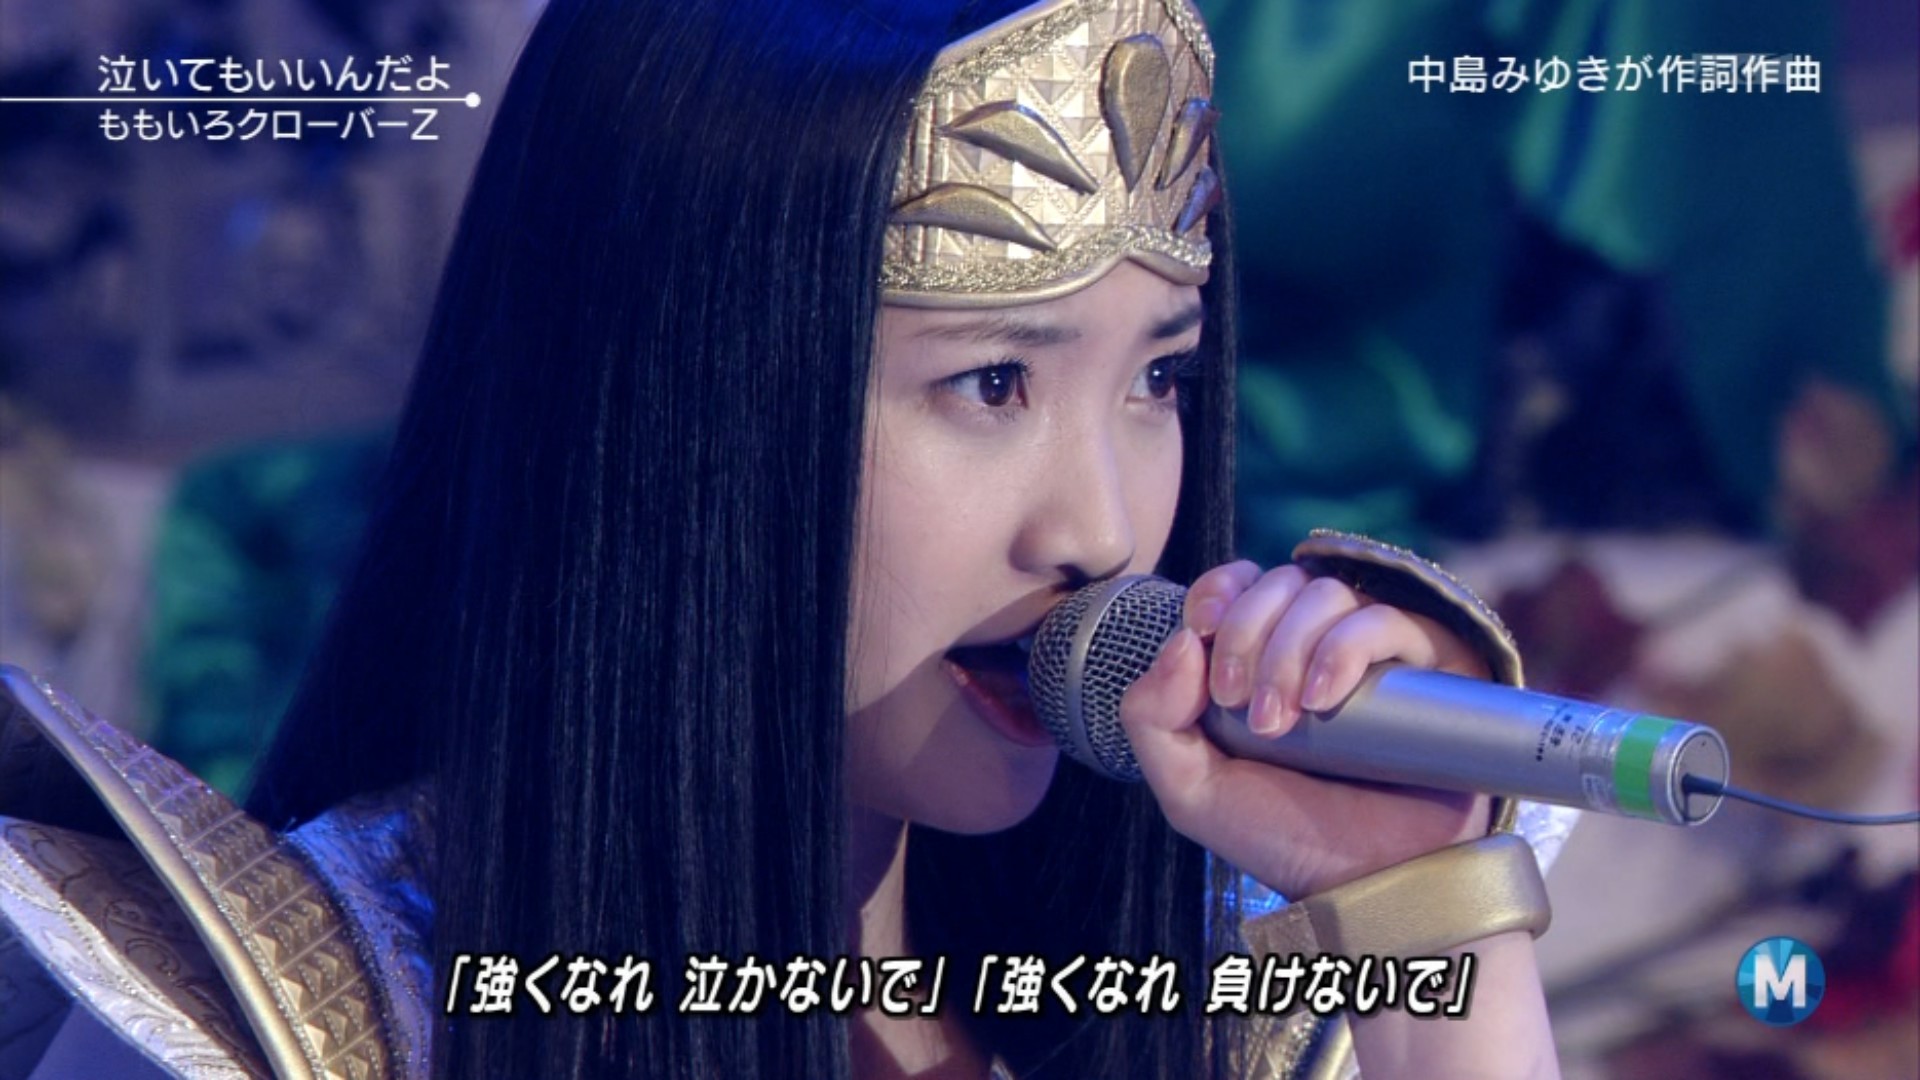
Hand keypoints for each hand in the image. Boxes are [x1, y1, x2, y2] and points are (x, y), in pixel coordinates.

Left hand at [1117, 561, 1493, 897]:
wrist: (1364, 883)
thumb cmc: (1282, 837)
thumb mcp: (1190, 790)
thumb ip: (1152, 719)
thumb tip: (1180, 641)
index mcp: (1258, 659)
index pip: (1237, 585)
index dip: (1216, 591)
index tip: (1200, 629)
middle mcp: (1316, 646)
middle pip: (1279, 584)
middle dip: (1247, 634)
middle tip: (1240, 705)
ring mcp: (1374, 654)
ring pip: (1328, 595)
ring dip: (1290, 649)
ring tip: (1281, 722)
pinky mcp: (1427, 667)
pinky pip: (1386, 621)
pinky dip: (1344, 648)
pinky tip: (1323, 698)